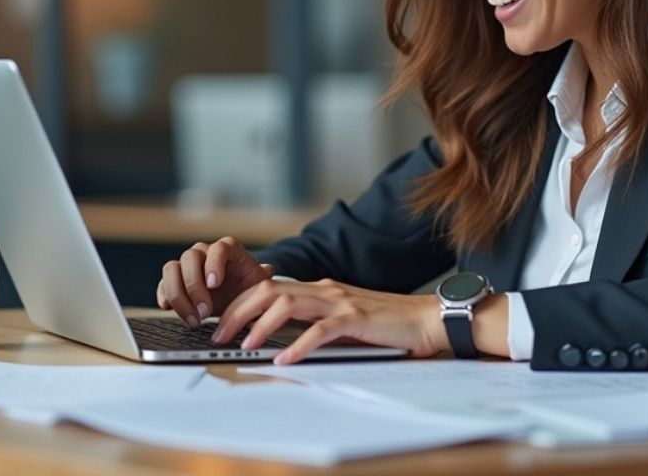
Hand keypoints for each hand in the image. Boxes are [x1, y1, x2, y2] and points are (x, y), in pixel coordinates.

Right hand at [155, 237, 274, 327]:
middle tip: (205, 312)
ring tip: (193, 319)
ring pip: (171, 269)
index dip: (214, 264)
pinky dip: (165, 297)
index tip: (214, 284)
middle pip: (189, 258)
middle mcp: (203, 252)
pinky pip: (162, 284)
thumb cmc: (249, 289)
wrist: (237, 297)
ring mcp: (186, 265)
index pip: (218, 248)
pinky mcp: (174, 281)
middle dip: (194, 286)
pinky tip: (171, 311)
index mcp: (227, 249)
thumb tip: (269, 268)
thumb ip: (261, 277)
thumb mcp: (259, 285)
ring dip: (178, 295)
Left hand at [212, 278, 448, 364]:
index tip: (223, 324)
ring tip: (245, 345)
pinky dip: (299, 345)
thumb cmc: (387, 324)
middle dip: (239, 311)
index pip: (269, 288)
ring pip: (288, 304)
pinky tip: (285, 359)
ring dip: (261, 325)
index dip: (241, 304)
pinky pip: (321, 330)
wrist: (427, 318)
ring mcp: (341, 302)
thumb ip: (317, 322)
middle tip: (220, 334)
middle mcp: (326, 290)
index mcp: (320, 289)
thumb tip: (281, 339)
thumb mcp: (344, 319)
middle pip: (268, 290)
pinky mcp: (357, 319)